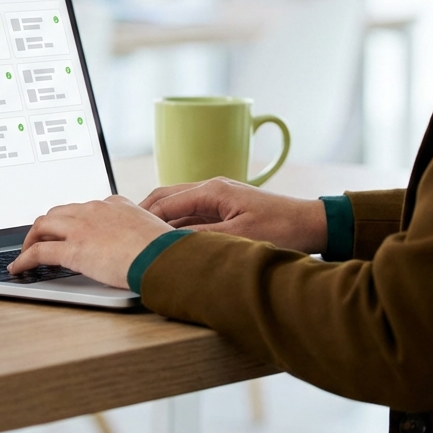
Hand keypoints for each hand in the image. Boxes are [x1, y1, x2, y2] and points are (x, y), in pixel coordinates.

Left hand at [8, 196, 171, 288]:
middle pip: (59, 212)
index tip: (69, 229)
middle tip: (41, 240)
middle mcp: (95, 210)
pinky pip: (39, 251)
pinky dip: (24, 259)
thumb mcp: (153, 231)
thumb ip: (141, 232)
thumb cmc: (164, 249)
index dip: (72, 219)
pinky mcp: (73, 249)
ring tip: (26, 253)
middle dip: (47, 226)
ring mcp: (81, 227)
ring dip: (32, 238)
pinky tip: (19, 268)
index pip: (85, 207)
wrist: (162, 256)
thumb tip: (146, 245)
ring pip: (43, 225)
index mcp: (115, 204)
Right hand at [140, 177, 326, 252]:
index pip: (166, 202)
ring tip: (138, 236)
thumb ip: (202, 238)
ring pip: (177, 204)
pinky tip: (167, 238)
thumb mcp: (238, 237)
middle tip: (122, 230)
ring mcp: (217, 196)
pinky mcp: (224, 207)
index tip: (122, 229)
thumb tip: (170, 244)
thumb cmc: (280, 228)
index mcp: (212, 190)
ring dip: (159, 218)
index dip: (142, 216)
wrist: (310, 223)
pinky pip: (191, 213)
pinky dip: (175, 223)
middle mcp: (211, 188)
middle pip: (166, 196)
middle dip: (143, 212)